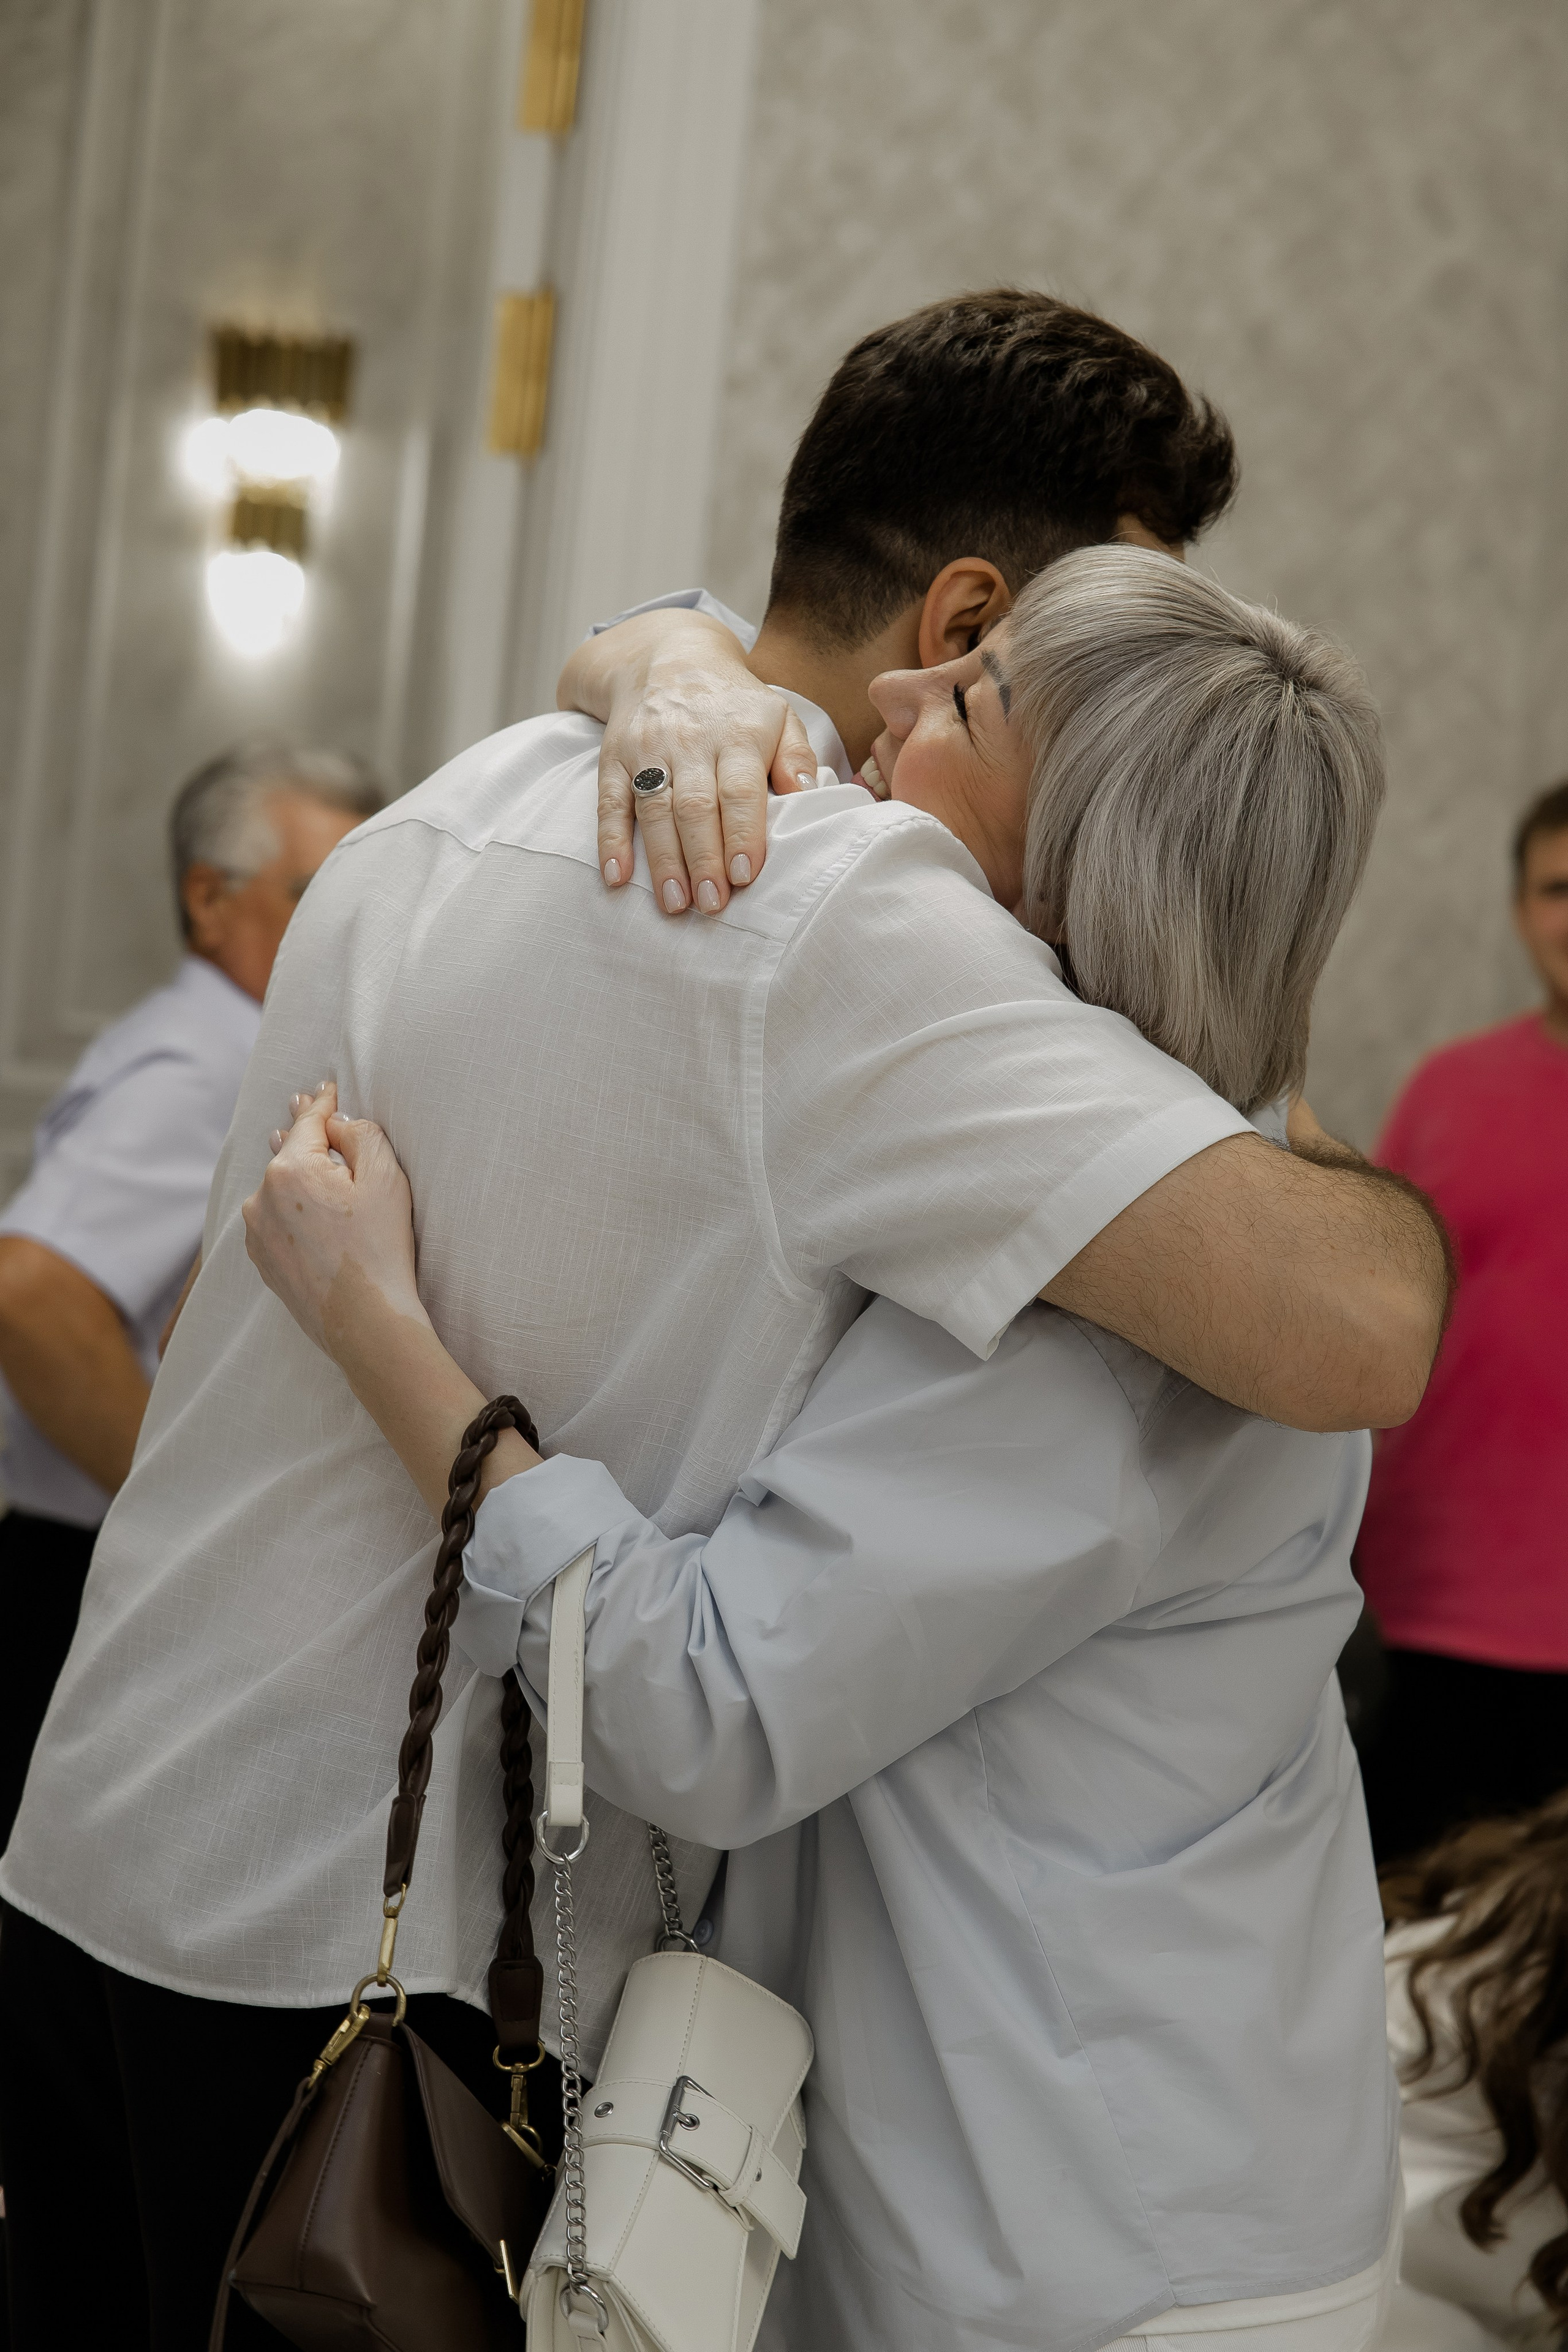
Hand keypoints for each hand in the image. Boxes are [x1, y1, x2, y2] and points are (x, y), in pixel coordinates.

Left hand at [242, 1082, 425, 1364]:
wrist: (366, 1324)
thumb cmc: (381, 1250)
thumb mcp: (386, 1179)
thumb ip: (361, 1134)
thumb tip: (337, 1125)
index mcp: (290, 1169)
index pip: (309, 1122)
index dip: (322, 1102)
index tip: (327, 1087)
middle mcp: (262, 1197)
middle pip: (285, 1152)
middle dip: (299, 1128)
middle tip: (300, 1102)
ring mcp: (257, 1232)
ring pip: (275, 1188)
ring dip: (289, 1170)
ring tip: (286, 1145)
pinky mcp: (262, 1261)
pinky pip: (271, 1220)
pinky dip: (285, 1207)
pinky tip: (298, 1208)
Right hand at [557, 609, 818, 914]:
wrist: (669, 657)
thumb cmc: (735, 704)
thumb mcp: (779, 717)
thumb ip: (796, 759)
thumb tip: (809, 795)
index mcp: (738, 733)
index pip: (739, 789)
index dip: (741, 833)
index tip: (745, 876)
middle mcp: (690, 740)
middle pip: (695, 805)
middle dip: (703, 859)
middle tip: (712, 904)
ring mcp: (647, 748)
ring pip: (654, 808)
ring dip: (663, 860)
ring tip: (675, 904)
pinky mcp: (614, 756)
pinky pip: (609, 800)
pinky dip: (610, 840)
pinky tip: (617, 877)